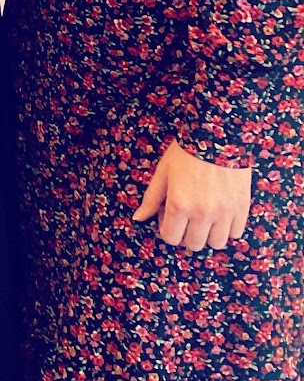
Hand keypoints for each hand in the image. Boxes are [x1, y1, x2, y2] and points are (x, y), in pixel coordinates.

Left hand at [132, 140, 252, 251]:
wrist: (217, 136)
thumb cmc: (185, 152)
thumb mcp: (162, 172)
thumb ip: (151, 198)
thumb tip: (138, 218)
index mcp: (179, 205)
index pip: (170, 238)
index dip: (166, 229)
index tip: (168, 215)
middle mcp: (202, 214)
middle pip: (194, 245)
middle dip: (186, 234)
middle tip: (185, 216)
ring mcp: (224, 213)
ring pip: (216, 244)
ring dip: (207, 234)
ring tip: (203, 217)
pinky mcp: (242, 209)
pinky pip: (235, 234)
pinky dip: (227, 229)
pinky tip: (220, 213)